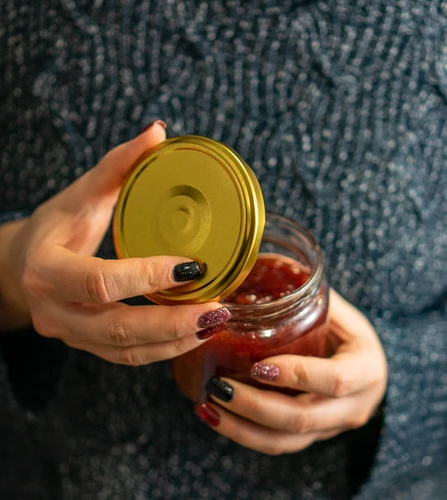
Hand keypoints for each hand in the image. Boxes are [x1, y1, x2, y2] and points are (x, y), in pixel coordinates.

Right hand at [0, 121, 230, 363]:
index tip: (193, 266)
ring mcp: (71, 335)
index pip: (99, 281)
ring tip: (217, 321)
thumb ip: (117, 165)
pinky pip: (130, 357)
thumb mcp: (79, 194)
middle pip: (118, 329)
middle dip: (173, 323)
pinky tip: (197, 334)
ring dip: (177, 341)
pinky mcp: (89, 346)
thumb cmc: (54, 227)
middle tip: (218, 309)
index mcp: (47, 269)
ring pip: (128, 352)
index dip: (147, 276)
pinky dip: (166, 349)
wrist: (22, 266)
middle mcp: (55, 310)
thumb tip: (157, 132)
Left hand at [197, 288, 386, 454]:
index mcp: (366, 370)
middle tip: (218, 385)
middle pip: (302, 419)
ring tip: (207, 404)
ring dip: (241, 426)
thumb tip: (254, 264)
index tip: (259, 365)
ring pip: (284, 441)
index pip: (335, 380)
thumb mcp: (338, 310)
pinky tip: (214, 415)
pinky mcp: (311, 437)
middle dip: (255, 405)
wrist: (365, 366)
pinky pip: (275, 445)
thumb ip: (306, 293)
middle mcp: (353, 407)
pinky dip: (242, 433)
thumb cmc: (347, 331)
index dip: (298, 375)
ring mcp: (330, 428)